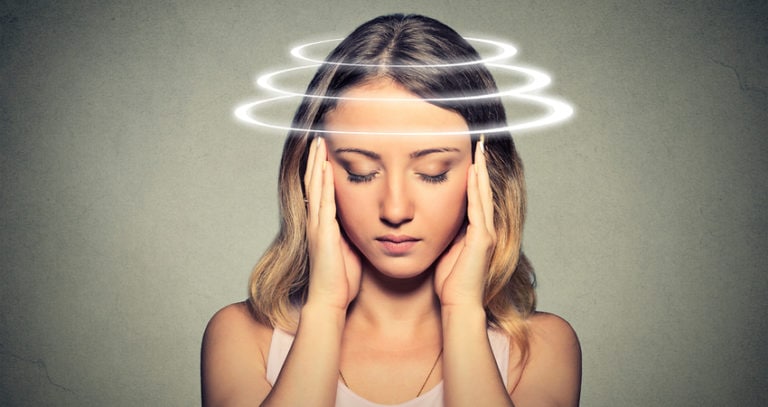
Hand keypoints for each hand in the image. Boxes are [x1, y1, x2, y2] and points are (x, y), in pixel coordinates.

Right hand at [304, 136, 361, 310]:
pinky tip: (325, 168)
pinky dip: (323, 184)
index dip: (321, 169)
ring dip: (316, 164)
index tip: (325, 149)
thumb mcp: (351, 249)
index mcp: (324, 225)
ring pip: (315, 188)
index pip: (321, 190)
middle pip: (313, 183)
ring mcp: (317, 226)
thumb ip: (353, 233)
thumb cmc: (342, 280)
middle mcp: (316, 222)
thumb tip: (367, 220)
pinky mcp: (322, 233)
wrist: (330, 301)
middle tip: (318, 136)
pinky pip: (323, 203)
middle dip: (315, 159)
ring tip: (318, 143)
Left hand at [434, 137, 495, 307]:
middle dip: (481, 166)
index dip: (475, 176)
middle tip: (479, 143)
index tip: (471, 155)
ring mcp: (487, 234)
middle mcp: (486, 230)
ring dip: (481, 171)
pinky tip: (474, 172)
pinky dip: (477, 188)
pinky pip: (479, 207)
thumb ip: (446, 234)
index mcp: (477, 232)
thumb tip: (433, 219)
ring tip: (479, 149)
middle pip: (483, 190)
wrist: (459, 305)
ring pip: (483, 194)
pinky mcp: (483, 240)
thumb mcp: (445, 251)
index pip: (476, 197)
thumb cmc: (449, 283)